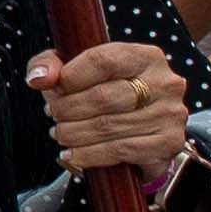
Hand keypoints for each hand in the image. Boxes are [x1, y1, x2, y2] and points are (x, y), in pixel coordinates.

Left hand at [31, 40, 195, 182]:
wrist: (142, 132)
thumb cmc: (105, 93)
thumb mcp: (77, 71)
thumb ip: (50, 65)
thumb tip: (39, 78)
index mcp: (146, 56)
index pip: (103, 60)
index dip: (70, 76)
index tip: (53, 89)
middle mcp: (165, 83)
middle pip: (103, 97)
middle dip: (68, 109)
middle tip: (53, 115)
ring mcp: (170, 114)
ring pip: (108, 126)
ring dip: (74, 133)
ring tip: (60, 133)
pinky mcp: (168, 142)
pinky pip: (120, 150)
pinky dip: (89, 154)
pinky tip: (73, 154)